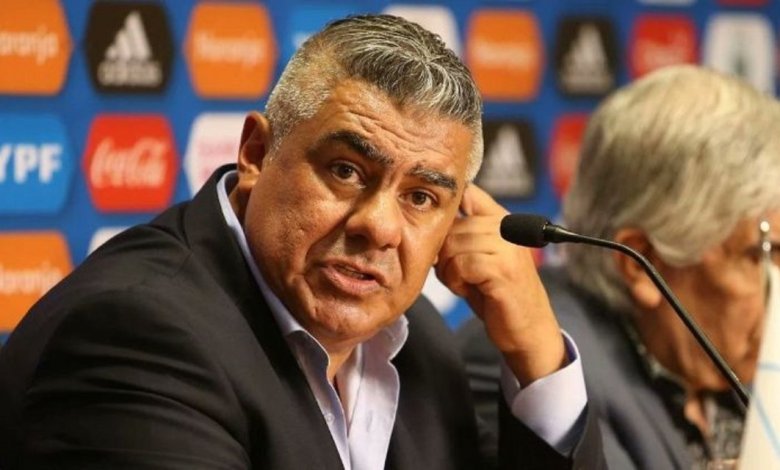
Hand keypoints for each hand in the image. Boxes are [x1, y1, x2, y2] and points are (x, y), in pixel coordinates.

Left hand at [436, 184, 565, 385]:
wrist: (528, 328)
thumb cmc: (498, 293)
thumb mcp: (480, 257)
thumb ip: (464, 235)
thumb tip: (430, 216)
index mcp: (503, 220)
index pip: (469, 193)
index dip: (449, 210)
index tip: (447, 237)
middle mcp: (508, 228)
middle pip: (453, 225)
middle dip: (445, 254)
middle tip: (459, 274)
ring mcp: (508, 248)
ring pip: (454, 245)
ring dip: (450, 270)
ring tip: (465, 283)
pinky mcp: (503, 269)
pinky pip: (461, 264)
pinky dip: (456, 280)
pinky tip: (468, 290)